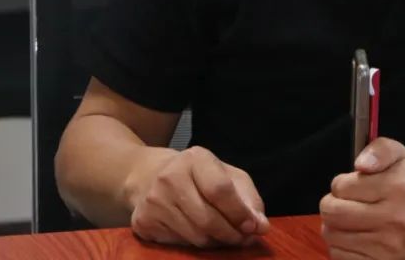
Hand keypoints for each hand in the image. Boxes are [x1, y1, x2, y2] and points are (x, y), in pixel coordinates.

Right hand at [129, 145, 269, 246]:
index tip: (254, 228)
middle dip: (231, 234)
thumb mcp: (227, 175)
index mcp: (195, 159)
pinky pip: (179, 244)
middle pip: (207, 219)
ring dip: (216, 242)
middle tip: (243, 239)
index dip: (239, 213)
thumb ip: (248, 198)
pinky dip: (196, 245)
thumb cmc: (198, 176)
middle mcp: (170, 177)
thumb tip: (261, 226)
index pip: (220, 190)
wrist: (149, 175)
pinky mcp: (143, 222)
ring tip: (224, 237)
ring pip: (195, 236)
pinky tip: (200, 234)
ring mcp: (153, 201)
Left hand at [320, 137, 404, 259]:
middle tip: (346, 203)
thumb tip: (361, 164)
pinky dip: (341, 246)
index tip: (354, 186)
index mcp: (400, 189)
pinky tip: (356, 237)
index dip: (342, 184)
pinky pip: (338, 255)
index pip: (341, 186)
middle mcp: (395, 221)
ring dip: (335, 226)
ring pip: (331, 235)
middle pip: (332, 212)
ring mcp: (387, 249)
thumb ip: (379, 150)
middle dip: (333, 204)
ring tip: (352, 219)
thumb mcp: (399, 156)